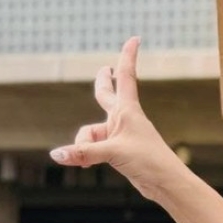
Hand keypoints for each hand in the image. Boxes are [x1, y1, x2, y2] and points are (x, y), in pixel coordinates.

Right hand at [50, 38, 177, 199]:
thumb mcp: (112, 153)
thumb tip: (56, 154)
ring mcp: (121, 135)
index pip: (125, 76)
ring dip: (83, 145)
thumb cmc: (148, 162)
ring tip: (84, 161)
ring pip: (90, 132)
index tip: (135, 38)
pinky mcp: (119, 151)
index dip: (127, 56)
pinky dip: (84, 154)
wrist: (166, 183)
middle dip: (103, 82)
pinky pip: (93, 147)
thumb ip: (83, 152)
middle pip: (106, 95)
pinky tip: (79, 163)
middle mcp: (124, 119)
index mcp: (128, 110)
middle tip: (105, 68)